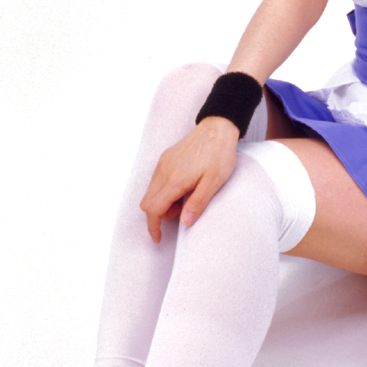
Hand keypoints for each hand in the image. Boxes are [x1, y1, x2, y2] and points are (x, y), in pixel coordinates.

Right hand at [139, 116, 239, 241]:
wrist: (218, 128)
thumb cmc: (219, 155)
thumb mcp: (214, 182)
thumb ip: (198, 203)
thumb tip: (184, 223)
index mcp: (174, 180)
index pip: (153, 209)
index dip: (153, 227)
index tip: (158, 238)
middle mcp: (163, 171)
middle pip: (147, 203)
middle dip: (159, 215)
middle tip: (182, 212)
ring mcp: (163, 163)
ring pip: (150, 192)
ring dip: (162, 203)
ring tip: (186, 198)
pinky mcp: (166, 158)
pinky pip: (155, 180)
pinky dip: (163, 191)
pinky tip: (183, 187)